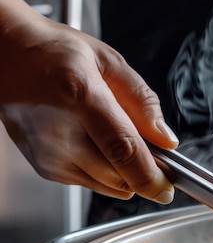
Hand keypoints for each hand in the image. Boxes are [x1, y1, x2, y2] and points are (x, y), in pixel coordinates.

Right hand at [0, 0, 177, 203]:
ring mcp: (48, 154)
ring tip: (113, 135)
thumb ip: (142, 101)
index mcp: (80, 97)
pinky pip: (91, 183)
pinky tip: (93, 141)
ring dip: (124, 173)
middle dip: (144, 171)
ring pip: (108, 186)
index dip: (150, 176)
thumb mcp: (109, 62)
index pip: (122, 151)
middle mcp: (59, 132)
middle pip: (119, 177)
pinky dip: (104, 172)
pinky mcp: (45, 168)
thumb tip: (166, 139)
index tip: (167, 189)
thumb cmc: (53, 53)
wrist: (4, 57)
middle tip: (148, 146)